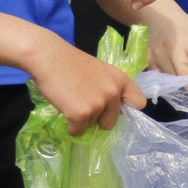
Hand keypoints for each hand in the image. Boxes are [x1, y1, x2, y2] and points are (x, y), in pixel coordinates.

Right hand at [28, 35, 145, 135]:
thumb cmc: (69, 62)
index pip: (139, 102)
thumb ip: (108, 87)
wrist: (48, 57)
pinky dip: (71, 126)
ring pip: (92, 126)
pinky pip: (78, 131)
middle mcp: (113, 93)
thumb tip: (110, 109)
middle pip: (112, 121)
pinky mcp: (82, 114)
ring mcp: (98, 104)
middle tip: (83, 106)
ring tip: (70, 102)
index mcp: (120, 80)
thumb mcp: (99, 71)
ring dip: (81, 120)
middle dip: (98, 119)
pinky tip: (64, 110)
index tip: (115, 110)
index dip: (126, 109)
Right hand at [145, 1, 187, 95]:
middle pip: (185, 78)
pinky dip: (169, 81)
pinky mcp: (147, 61)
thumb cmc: (183, 27)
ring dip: (181, 86)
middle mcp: (173, 49)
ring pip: (172, 81)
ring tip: (187, 84)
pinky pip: (161, 78)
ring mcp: (158, 56)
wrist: (155, 16)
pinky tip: (172, 75)